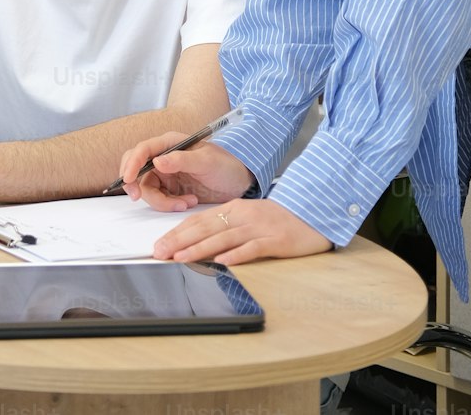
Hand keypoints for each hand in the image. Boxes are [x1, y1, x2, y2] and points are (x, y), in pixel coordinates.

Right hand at [119, 132, 255, 210]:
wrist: (239, 182)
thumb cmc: (226, 165)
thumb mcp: (205, 161)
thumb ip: (181, 160)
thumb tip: (157, 161)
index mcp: (170, 143)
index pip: (143, 150)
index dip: (131, 164)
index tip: (128, 180)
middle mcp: (164, 157)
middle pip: (136, 168)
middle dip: (134, 183)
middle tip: (137, 196)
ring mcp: (166, 174)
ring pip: (147, 188)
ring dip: (162, 201)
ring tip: (185, 203)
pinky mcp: (170, 190)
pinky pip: (159, 199)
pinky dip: (169, 205)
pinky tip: (188, 202)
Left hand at [153, 197, 332, 265]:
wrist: (311, 214)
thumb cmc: (276, 220)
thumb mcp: (247, 218)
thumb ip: (225, 227)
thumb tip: (197, 242)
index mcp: (233, 208)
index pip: (198, 220)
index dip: (177, 232)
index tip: (159, 244)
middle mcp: (242, 215)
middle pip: (206, 228)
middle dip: (180, 241)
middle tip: (160, 252)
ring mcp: (258, 227)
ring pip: (224, 237)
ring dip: (200, 248)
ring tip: (181, 258)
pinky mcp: (274, 240)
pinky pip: (253, 248)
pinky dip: (237, 254)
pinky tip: (223, 261)